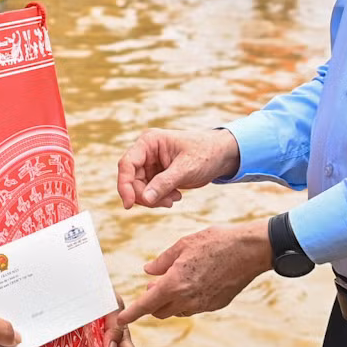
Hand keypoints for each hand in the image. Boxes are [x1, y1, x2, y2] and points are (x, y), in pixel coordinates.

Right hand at [117, 127, 239, 209]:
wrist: (221, 156)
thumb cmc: (206, 154)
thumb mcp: (186, 169)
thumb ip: (164, 183)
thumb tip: (145, 199)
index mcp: (149, 142)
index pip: (127, 164)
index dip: (124, 185)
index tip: (129, 204)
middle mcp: (146, 152)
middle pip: (132, 180)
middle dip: (145, 195)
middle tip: (166, 203)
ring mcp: (150, 164)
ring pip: (139, 188)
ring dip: (154, 199)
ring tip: (174, 199)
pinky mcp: (156, 175)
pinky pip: (149, 192)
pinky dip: (159, 199)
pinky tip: (176, 196)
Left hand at [119, 222, 270, 322]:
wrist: (250, 250)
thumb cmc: (216, 242)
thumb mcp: (183, 245)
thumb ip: (162, 261)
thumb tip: (148, 271)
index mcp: (174, 284)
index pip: (145, 306)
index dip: (131, 314)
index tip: (120, 320)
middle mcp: (187, 299)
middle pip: (159, 311)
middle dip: (152, 303)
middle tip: (152, 287)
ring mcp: (202, 305)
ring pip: (177, 310)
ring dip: (170, 301)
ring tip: (174, 282)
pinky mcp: (216, 305)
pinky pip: (194, 307)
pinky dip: (188, 299)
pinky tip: (195, 281)